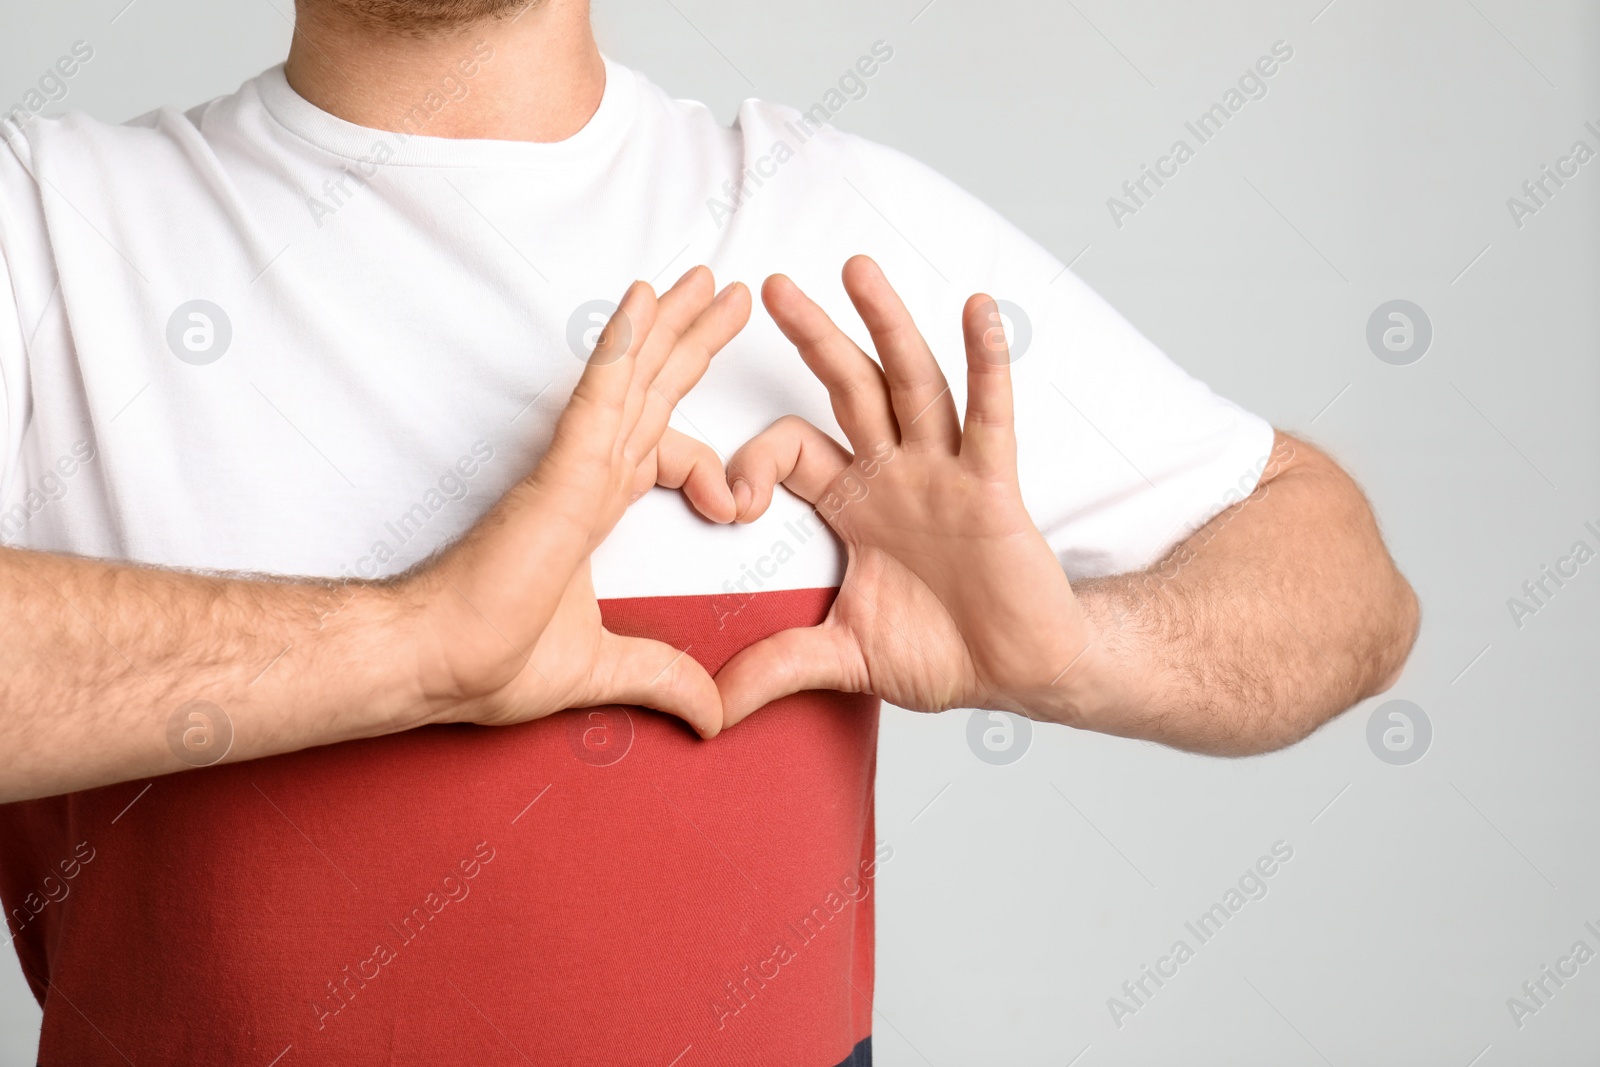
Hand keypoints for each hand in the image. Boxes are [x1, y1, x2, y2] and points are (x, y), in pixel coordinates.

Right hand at [407, 266, 749, 737]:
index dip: (710, 467)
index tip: (740, 507)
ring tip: (705, 279)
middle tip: (726, 294)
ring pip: (632, 377)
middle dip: (690, 341)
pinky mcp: (559, 471)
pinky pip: (598, 394)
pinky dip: (623, 345)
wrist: (436, 663)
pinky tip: (645, 299)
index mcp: (593, 509)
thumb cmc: (489, 660)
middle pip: (653, 392)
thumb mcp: (606, 670)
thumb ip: (664, 679)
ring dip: (669, 324)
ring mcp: (573, 467)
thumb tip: (715, 715)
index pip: (662, 454)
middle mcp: (586, 476)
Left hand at [715, 256, 1106, 728]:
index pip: (790, 451)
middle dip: (811, 336)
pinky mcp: (993, 485)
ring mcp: (946, 472)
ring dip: (885, 324)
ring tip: (856, 268)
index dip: (752, 464)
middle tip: (768, 285)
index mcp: (854, 503)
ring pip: (912, 383)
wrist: (1020, 673)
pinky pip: (989, 415)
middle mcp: (897, 473)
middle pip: (847, 388)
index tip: (729, 504)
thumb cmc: (942, 653)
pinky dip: (986, 363)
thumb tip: (708, 711)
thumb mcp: (843, 658)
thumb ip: (776, 668)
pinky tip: (977, 310)